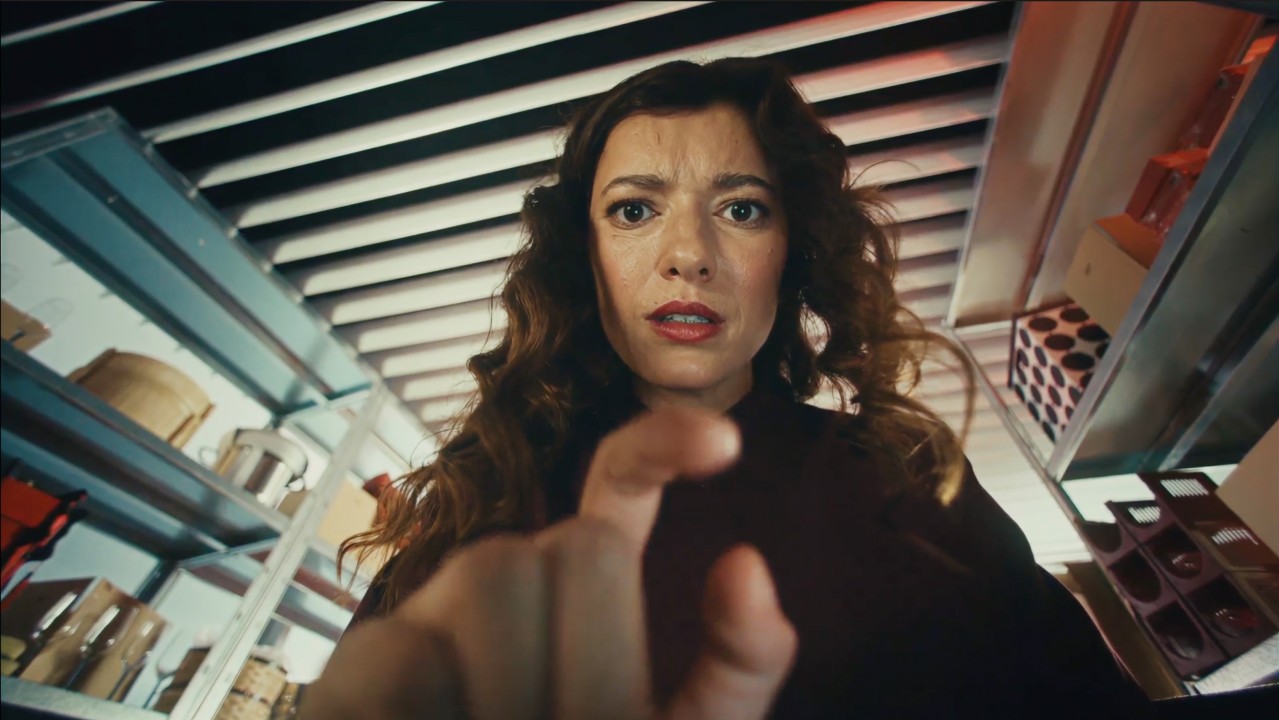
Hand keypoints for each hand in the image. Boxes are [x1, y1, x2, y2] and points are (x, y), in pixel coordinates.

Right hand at [302, 406, 796, 719]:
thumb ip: (738, 667)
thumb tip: (748, 563)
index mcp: (585, 577)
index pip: (620, 477)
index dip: (663, 445)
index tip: (728, 444)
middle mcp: (507, 571)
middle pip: (578, 544)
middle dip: (598, 656)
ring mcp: (433, 608)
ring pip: (494, 582)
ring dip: (521, 694)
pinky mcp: (368, 654)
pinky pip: (413, 657)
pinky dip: (445, 715)